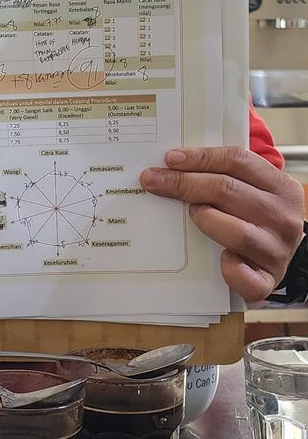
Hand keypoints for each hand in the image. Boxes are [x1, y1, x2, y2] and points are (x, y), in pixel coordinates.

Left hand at [139, 146, 304, 303]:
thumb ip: (227, 177)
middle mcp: (283, 218)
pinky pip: (244, 277)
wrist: (282, 260)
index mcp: (282, 188)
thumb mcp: (255, 193)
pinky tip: (219, 260)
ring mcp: (277, 251)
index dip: (201, 157)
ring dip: (205, 219)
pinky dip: (229, 270)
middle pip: (228, 190)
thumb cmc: (259, 221)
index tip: (170, 159)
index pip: (238, 162)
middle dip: (185, 183)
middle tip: (155, 181)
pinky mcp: (268, 280)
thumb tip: (175, 166)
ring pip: (235, 231)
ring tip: (191, 215)